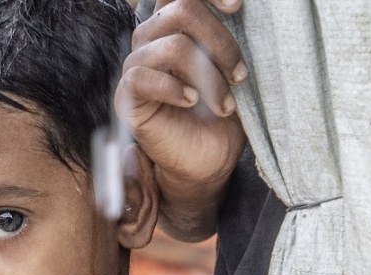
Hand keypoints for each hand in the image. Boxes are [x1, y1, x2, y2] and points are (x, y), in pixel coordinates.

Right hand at [115, 0, 247, 239]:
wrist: (209, 162)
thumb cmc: (222, 116)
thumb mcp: (234, 72)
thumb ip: (231, 40)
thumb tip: (243, 10)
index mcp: (175, 28)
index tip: (237, 7)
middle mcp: (151, 40)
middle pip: (183, 10)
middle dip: (222, 42)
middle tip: (241, 76)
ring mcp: (136, 67)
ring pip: (172, 45)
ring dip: (209, 75)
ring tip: (224, 104)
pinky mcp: (127, 97)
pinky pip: (142, 76)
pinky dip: (175, 88)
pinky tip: (191, 102)